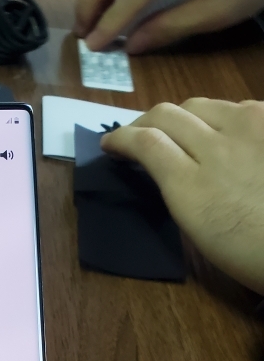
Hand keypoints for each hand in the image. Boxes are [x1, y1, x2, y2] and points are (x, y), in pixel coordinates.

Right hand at [100, 98, 263, 291]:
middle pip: (168, 114)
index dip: (120, 137)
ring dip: (183, 117)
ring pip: (203, 105)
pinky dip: (221, 118)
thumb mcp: (201, 232)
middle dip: (145, 122)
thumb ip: (177, 190)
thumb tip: (162, 165)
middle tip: (137, 136)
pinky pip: (239, 108)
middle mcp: (217, 145)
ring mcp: (252, 127)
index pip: (144, 141)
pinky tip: (226, 138)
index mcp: (191, 185)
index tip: (110, 144)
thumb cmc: (255, 254)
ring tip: (182, 134)